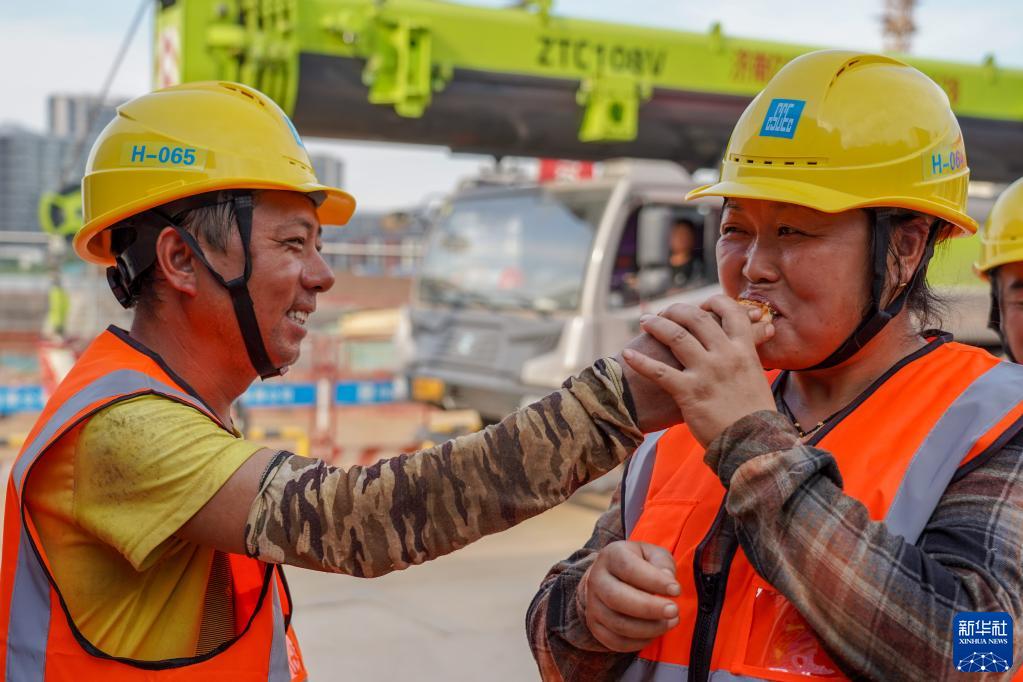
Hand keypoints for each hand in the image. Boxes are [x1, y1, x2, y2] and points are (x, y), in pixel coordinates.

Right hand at [583, 541, 680, 651]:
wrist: (610, 577)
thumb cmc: (638, 564)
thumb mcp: (652, 554)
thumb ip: (662, 563)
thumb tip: (667, 578)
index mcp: (611, 555)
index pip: (628, 567)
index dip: (654, 580)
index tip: (676, 590)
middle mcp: (596, 579)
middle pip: (616, 598)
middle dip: (649, 608)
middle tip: (674, 610)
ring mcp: (593, 604)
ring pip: (617, 623)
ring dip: (648, 627)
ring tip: (670, 622)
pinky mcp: (595, 625)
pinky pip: (615, 641)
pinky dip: (638, 642)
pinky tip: (654, 633)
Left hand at [622, 295, 775, 446]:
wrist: (754, 443)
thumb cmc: (756, 412)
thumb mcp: (759, 373)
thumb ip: (754, 349)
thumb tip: (764, 326)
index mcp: (744, 350)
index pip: (730, 311)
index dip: (713, 301)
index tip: (702, 303)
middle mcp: (725, 356)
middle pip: (697, 318)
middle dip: (676, 310)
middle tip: (664, 311)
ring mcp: (706, 373)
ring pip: (675, 336)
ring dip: (656, 325)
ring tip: (645, 321)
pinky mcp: (689, 392)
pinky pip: (659, 372)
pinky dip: (641, 361)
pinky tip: (629, 354)